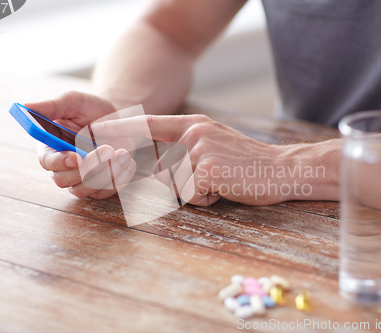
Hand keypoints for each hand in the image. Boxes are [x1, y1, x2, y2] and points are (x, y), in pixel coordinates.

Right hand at [25, 91, 136, 198]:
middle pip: (64, 180)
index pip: (47, 161)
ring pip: (84, 190)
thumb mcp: (72, 101)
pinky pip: (105, 193)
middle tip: (108, 149)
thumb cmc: (91, 109)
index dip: (59, 162)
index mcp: (50, 147)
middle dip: (88, 167)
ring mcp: (81, 179)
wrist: (118, 119)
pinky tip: (128, 161)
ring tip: (123, 152)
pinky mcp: (99, 186)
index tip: (76, 157)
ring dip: (105, 174)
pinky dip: (119, 180)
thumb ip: (50, 106)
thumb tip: (23, 107)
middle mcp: (63, 167)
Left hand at [91, 114, 340, 205]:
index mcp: (195, 124)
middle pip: (164, 169)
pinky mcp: (208, 170)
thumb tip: (162, 170)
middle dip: (183, 184)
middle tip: (213, 178)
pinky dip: (207, 198)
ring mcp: (200, 150)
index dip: (124, 127)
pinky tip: (226, 188)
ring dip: (197, 192)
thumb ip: (189, 150)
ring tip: (222, 182)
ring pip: (177, 184)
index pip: (152, 123)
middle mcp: (194, 133)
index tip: (97, 129)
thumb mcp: (216, 145)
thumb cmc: (248, 162)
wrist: (283, 169)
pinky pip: (192, 194)